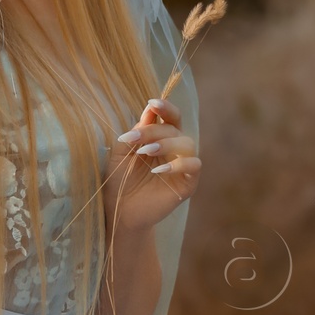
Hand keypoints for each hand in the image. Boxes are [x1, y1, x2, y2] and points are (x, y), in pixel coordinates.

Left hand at [104, 99, 200, 237]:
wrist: (120, 210)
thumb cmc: (120, 179)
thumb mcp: (122, 152)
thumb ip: (136, 132)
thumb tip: (149, 111)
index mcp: (161, 138)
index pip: (170, 117)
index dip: (165, 108)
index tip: (152, 104)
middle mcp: (175, 149)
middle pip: (175, 129)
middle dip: (155, 130)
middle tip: (135, 139)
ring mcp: (183, 165)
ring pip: (187, 144)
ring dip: (166, 144)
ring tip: (145, 152)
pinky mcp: (188, 183)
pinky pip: (194, 166)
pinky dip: (178, 164)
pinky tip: (158, 170)